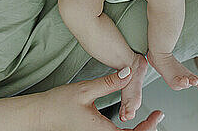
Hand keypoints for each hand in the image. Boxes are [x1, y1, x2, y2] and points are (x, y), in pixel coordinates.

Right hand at [41, 68, 164, 130]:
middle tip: (156, 116)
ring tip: (147, 118)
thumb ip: (109, 83)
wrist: (40, 115)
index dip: (150, 127)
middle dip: (146, 130)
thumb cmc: (58, 104)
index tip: (158, 114)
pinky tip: (128, 120)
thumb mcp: (85, 89)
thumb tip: (129, 72)